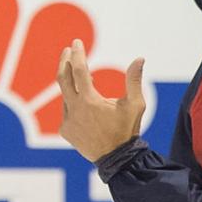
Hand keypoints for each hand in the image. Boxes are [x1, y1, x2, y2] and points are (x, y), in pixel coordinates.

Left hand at [55, 39, 146, 162]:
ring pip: (66, 96)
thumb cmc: (127, 130)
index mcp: (90, 101)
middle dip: (64, 61)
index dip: (77, 54)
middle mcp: (74, 109)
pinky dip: (74, 104)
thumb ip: (134, 80)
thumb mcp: (135, 104)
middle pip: (62, 78)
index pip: (78, 70)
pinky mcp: (65, 130)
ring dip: (73, 86)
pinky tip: (87, 108)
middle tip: (68, 50)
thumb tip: (139, 59)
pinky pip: (67, 111)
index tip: (76, 42)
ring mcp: (67, 121)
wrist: (117, 160)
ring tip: (88, 81)